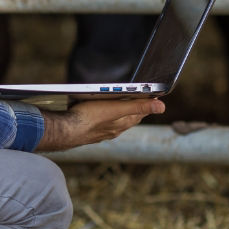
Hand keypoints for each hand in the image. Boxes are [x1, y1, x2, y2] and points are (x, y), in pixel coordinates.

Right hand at [36, 97, 164, 151]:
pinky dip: (104, 117)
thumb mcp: (117, 108)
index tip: (152, 97)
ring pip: (115, 121)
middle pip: (128, 118)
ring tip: (119, 103)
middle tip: (137, 97)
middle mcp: (114, 130)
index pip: (140, 114)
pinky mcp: (89, 131)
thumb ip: (138, 106)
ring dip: (118, 113)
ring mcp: (101, 132)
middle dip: (134, 108)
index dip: (146, 105)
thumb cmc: (90, 118)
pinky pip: (101, 123)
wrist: (66, 130)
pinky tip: (98, 114)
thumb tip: (162, 107)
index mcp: (122, 124)